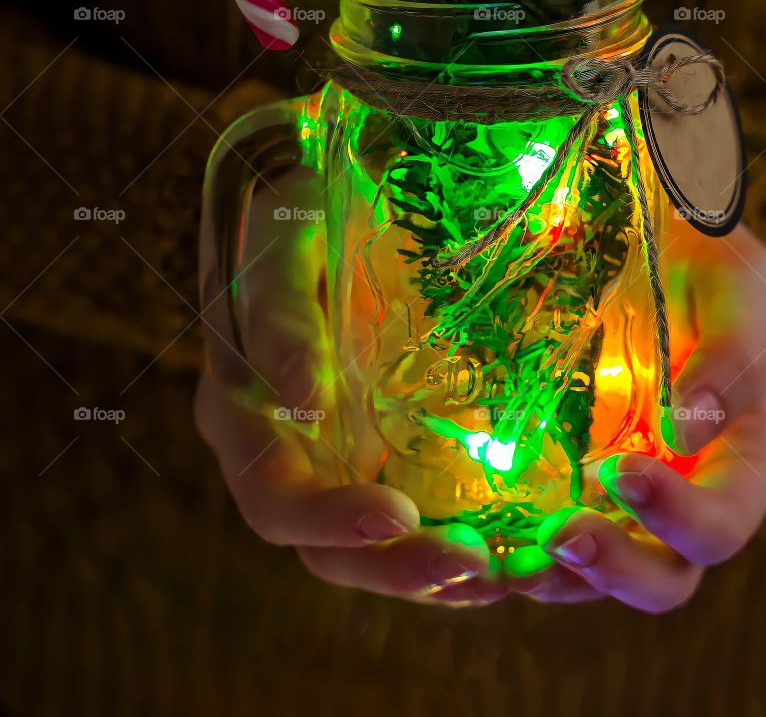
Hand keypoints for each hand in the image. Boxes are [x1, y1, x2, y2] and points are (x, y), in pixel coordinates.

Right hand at [196, 168, 506, 605]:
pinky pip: (415, 516)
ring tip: (509, 571)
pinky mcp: (379, 450)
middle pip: (330, 549)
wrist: (311, 203)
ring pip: (376, 548)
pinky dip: (459, 540)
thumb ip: (285, 323)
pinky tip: (513, 547)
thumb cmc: (290, 221)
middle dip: (400, 568)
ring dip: (438, 571)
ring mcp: (334, 460)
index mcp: (243, 422)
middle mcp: (286, 458)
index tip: (398, 515)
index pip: (274, 503)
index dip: (330, 521)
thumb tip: (302, 398)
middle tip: (476, 565)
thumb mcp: (282, 255)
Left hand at [505, 222, 765, 608]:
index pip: (722, 524)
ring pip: (599, 573)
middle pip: (665, 576)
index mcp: (743, 462)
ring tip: (509, 561)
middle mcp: (688, 496)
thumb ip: (728, 354)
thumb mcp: (735, 287)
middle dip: (614, 567)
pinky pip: (549, 536)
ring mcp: (626, 498)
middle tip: (561, 532)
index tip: (621, 470)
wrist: (651, 244)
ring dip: (557, 577)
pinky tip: (478, 539)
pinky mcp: (571, 479)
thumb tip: (688, 433)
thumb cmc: (704, 264)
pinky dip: (518, 549)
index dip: (677, 516)